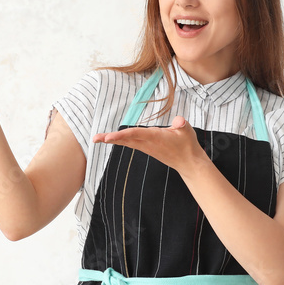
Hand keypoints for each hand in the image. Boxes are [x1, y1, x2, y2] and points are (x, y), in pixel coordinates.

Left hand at [92, 116, 207, 174]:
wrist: (189, 163)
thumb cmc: (188, 145)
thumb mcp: (187, 131)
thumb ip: (182, 124)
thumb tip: (179, 121)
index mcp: (155, 137)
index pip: (135, 134)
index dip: (121, 135)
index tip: (108, 137)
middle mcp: (148, 143)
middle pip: (126, 139)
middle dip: (110, 139)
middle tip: (95, 138)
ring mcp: (146, 147)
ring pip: (126, 142)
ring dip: (112, 140)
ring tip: (98, 138)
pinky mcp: (147, 149)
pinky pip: (131, 143)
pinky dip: (120, 141)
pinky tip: (111, 140)